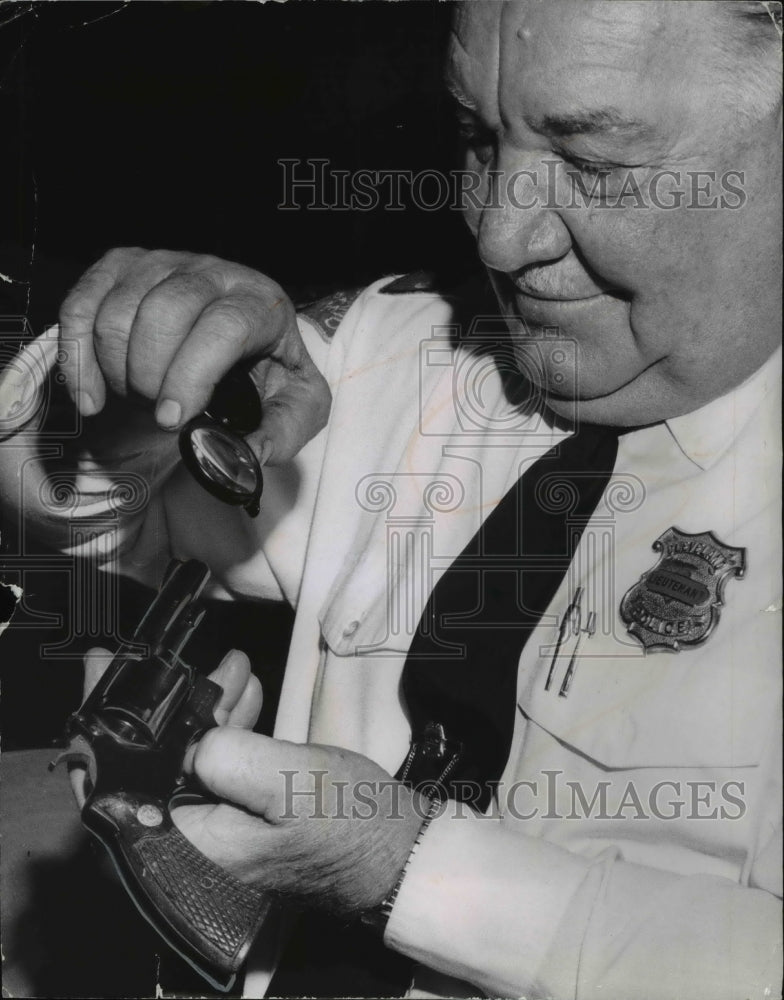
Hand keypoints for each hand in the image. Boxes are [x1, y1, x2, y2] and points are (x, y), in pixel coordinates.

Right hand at [59, 248, 330, 463]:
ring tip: (139, 399)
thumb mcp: (294, 408)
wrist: (241, 343)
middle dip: (151, 378)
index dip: (192, 375)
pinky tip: (92, 398)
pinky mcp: (121, 267)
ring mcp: (162, 263)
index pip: (224, 326)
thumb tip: (247, 455)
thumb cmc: (267, 374)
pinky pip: (80, 306)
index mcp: (261, 302)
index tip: (172, 420)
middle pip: (164, 314)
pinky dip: (77, 359)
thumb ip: (282, 433)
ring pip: (118, 312)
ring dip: (118, 372)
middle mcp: (213, 272)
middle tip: (159, 414)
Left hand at [75, 647, 423, 917]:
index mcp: (189, 845)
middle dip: (166, 705)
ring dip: (203, 710)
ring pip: (183, 761)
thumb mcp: (293, 783)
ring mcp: (212, 834)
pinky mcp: (236, 821)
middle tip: (177, 659)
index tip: (103, 668)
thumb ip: (233, 758)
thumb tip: (192, 737)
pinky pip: (214, 769)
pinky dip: (225, 729)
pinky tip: (243, 696)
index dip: (102, 725)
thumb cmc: (350, 826)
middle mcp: (189, 846)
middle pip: (148, 765)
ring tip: (231, 669)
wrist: (393, 854)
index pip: (114, 786)